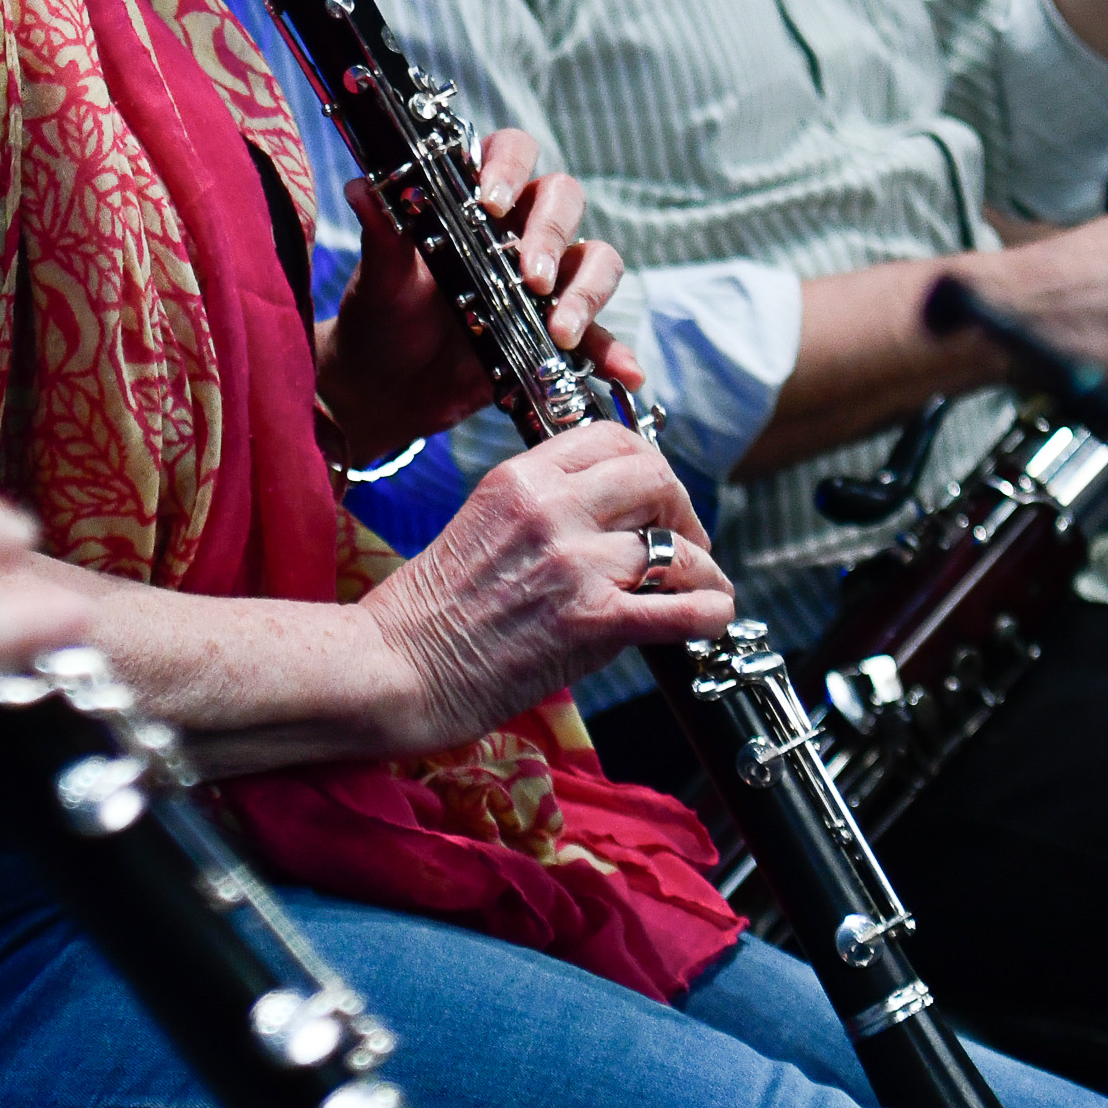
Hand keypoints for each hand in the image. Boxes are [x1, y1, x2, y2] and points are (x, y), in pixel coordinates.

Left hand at [314, 127, 644, 461]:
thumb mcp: (380, 277)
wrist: (387, 385)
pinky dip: (615, 351)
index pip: (511, 154)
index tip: (493, 202)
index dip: (510, 168)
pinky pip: (601, 334)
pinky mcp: (558, 332)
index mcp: (475, 200)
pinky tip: (625, 370)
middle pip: (564, 201)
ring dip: (587, 292)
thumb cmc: (381, 314)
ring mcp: (546, 281)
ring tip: (561, 331)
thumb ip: (381, 233)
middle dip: (552, 235)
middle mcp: (519, 229)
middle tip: (531, 277)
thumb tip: (360, 187)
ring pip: (595, 259)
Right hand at [357, 421, 730, 752]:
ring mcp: (574, 564)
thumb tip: (609, 522)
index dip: (649, 466)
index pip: (613, 440)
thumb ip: (543, 510)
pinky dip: (710, 612)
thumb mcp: (480, 525)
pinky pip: (681, 609)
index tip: (654, 498)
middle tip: (685, 541)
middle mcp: (551, 509)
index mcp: (520, 478)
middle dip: (682, 509)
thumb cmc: (429, 610)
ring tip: (702, 587)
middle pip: (655, 478)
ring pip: (677, 546)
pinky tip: (711, 617)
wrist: (396, 667)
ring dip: (701, 569)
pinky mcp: (590, 623)